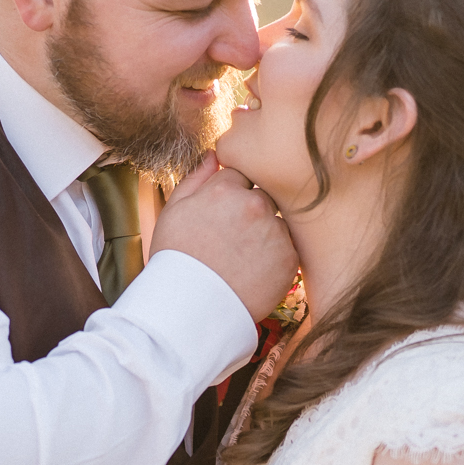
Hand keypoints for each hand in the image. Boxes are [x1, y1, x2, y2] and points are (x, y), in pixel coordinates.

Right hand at [153, 156, 297, 319]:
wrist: (190, 309)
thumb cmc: (176, 259)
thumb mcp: (174, 211)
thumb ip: (197, 178)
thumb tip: (214, 155)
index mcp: (225, 190)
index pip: (242, 175)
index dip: (231, 195)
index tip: (222, 215)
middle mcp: (255, 206)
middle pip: (263, 196)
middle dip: (252, 211)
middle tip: (232, 239)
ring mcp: (275, 232)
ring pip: (277, 221)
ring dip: (266, 233)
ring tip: (241, 259)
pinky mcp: (289, 259)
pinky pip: (286, 248)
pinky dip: (274, 258)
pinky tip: (251, 272)